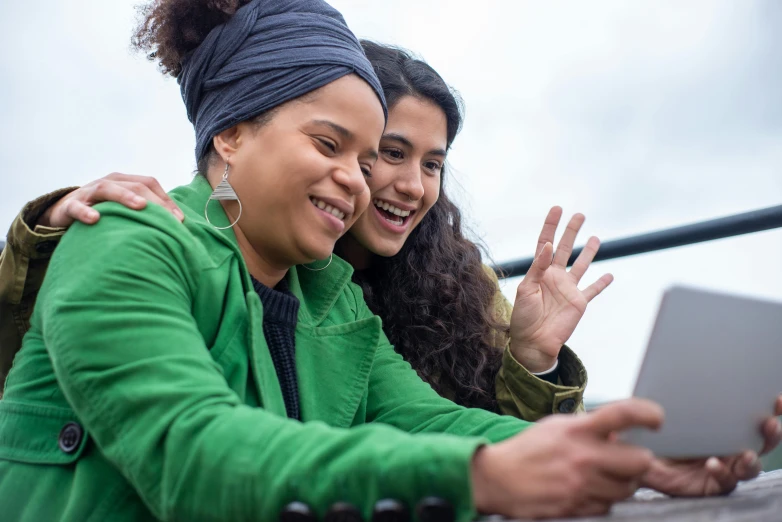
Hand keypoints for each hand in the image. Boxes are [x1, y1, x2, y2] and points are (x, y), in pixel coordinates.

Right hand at [38, 173, 183, 227]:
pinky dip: (85, 211)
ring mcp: (88, 192)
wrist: (63, 212)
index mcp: (124, 182)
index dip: (166, 199)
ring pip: (107, 189)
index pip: (149, 184)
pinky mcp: (70, 205)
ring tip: (140, 207)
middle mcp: (108, 183)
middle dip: (154, 201)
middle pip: (134, 186)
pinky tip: (95, 218)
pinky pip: (77, 207)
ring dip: (125, 197)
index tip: (180, 219)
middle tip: (168, 218)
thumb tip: (175, 227)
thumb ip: (145, 214)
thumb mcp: (124, 210)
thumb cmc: (102, 211)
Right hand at [471, 398, 663, 518]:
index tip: (657, 419)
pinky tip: (588, 489)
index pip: (624, 414)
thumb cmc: (529, 449)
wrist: (497, 478)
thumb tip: (621, 433)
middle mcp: (583, 457)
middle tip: (630, 459)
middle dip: (639, 460)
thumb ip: (589, 427)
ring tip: (605, 475)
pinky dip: (604, 499)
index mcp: (577, 430)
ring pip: (628, 488)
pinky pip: (608, 506)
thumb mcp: (557, 427)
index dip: (649, 413)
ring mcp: (581, 485)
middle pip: (640, 461)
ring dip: (622, 482)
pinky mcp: (577, 508)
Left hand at [509, 207, 613, 371]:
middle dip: (571, 232)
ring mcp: (568, 289)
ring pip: (581, 265)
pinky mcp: (579, 303)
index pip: (545, 243)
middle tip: (579, 215)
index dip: (551, 226)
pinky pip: (593, 290)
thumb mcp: (525, 290)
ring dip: (588, 252)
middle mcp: (555, 277)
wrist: (533, 343)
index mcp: (539, 272)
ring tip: (596, 238)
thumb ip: (537, 268)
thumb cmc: (523, 318)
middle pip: (564, 248)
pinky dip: (602, 283)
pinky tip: (610, 275)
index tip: (557, 209)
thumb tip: (547, 246)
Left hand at [641, 395, 781, 496]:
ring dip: (751, 459)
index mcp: (725, 425)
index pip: (753, 415)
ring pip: (750, 465)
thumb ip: (675, 393)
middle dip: (770, 433)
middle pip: (761, 441)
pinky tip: (713, 464)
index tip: (777, 398)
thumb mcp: (665, 407)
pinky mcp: (713, 484)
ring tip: (746, 454)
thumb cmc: (656, 430)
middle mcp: (730, 446)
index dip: (770, 407)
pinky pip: (725, 481)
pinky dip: (722, 472)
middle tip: (769, 424)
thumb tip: (680, 369)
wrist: (638, 456)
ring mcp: (725, 466)